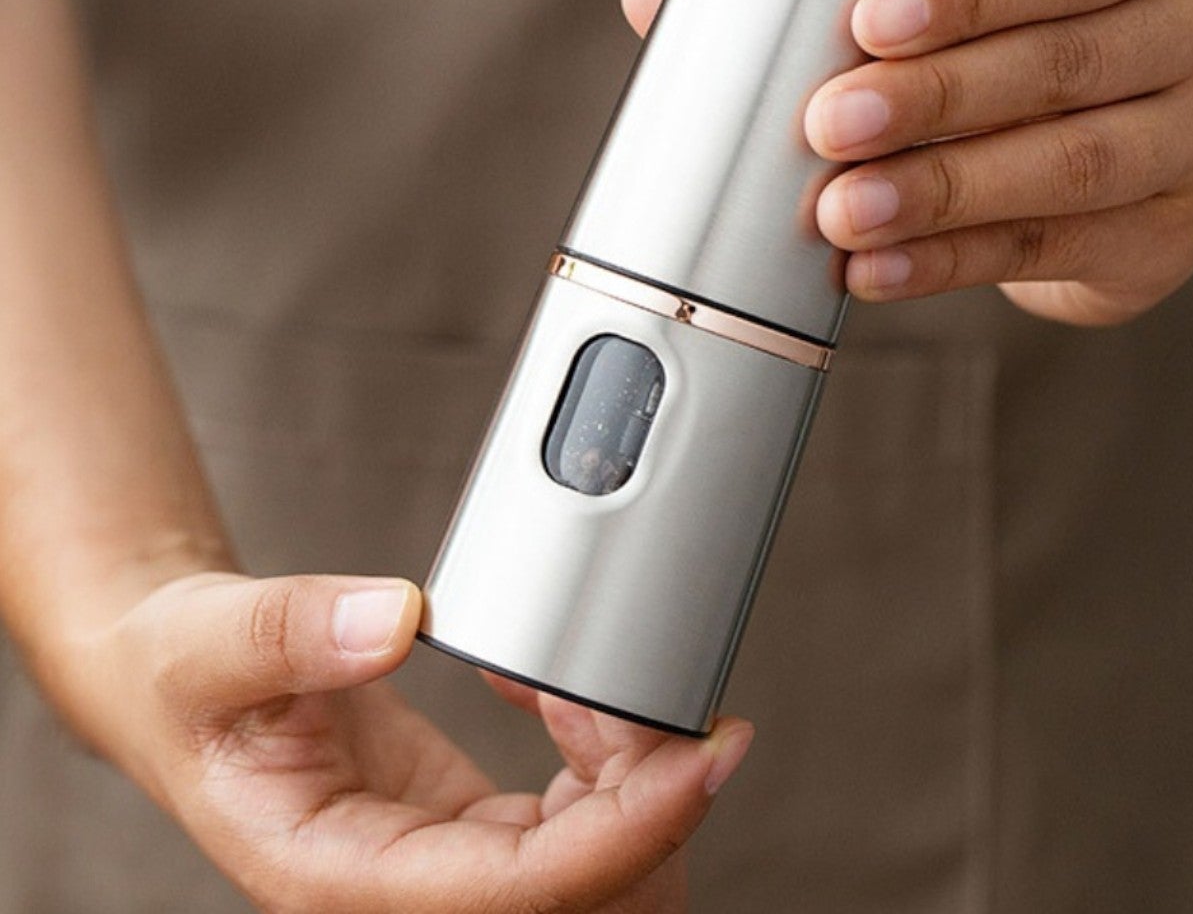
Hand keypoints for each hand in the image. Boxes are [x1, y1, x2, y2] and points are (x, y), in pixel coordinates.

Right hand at [62, 571, 751, 913]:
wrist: (182, 687)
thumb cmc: (186, 679)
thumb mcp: (212, 643)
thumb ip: (293, 629)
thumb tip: (397, 616)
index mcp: (342, 879)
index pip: (519, 892)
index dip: (627, 833)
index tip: (702, 755)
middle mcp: (407, 893)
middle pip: (581, 902)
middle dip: (656, 818)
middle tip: (678, 706)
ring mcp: (447, 868)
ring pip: (590, 873)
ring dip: (637, 788)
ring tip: (612, 680)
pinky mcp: (472, 835)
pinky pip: (570, 823)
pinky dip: (603, 758)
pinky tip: (568, 688)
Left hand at [622, 0, 1192, 326]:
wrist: (1184, 99)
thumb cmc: (1049, 20)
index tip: (868, 20)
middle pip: (1068, 69)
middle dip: (939, 102)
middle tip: (828, 123)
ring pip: (1073, 170)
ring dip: (945, 195)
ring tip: (842, 213)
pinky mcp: (1167, 240)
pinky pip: (1054, 253)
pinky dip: (955, 263)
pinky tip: (876, 270)